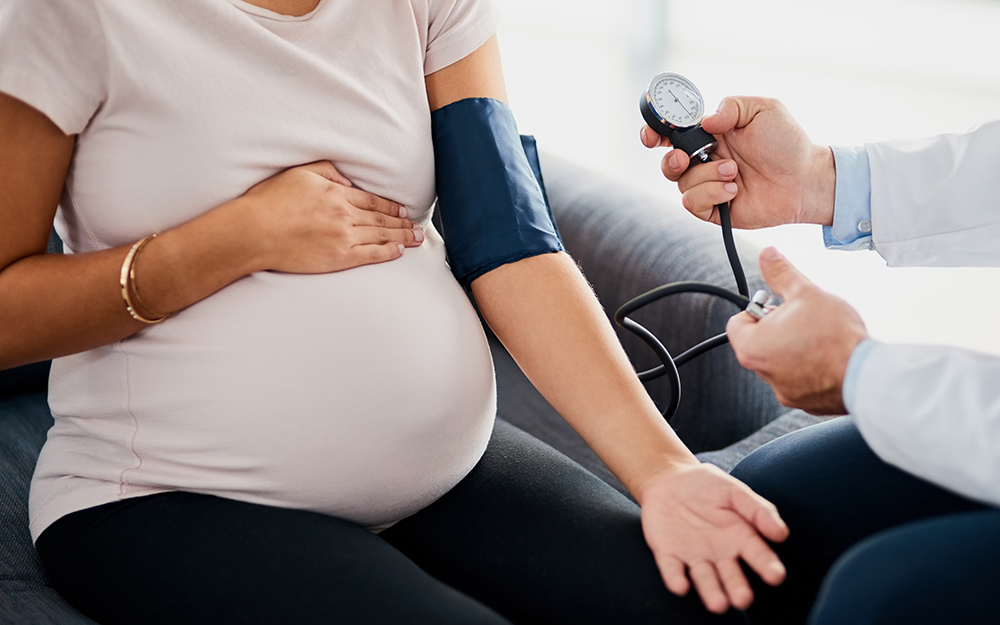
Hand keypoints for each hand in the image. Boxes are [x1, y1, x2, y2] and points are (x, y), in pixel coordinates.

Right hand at [236, 161, 422, 273]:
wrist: (254, 231)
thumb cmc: (270, 202)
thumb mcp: (299, 173)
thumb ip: (327, 171)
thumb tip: (347, 181)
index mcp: (336, 193)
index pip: (372, 200)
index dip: (390, 206)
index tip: (403, 209)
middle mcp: (345, 214)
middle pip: (382, 219)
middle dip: (403, 222)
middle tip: (419, 226)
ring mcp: (344, 237)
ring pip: (381, 236)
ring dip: (402, 236)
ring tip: (417, 238)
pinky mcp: (339, 258)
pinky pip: (371, 255)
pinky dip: (388, 252)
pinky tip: (399, 251)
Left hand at [638, 462, 788, 613]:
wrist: (668, 479)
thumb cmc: (706, 486)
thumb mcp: (734, 490)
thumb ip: (757, 510)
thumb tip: (781, 533)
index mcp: (741, 537)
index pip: (758, 555)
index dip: (767, 566)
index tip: (776, 576)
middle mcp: (720, 554)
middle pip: (731, 575)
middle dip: (737, 588)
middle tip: (742, 599)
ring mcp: (694, 555)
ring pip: (704, 578)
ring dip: (710, 591)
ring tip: (718, 604)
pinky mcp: (668, 554)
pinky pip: (672, 568)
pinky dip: (675, 578)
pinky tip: (680, 586)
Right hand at [640, 96, 835, 228]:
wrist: (805, 179)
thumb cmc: (788, 142)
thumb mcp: (764, 109)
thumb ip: (731, 106)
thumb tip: (704, 121)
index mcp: (711, 134)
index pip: (673, 132)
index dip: (655, 132)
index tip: (651, 136)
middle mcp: (705, 160)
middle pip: (668, 162)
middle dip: (671, 160)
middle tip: (686, 158)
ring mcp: (709, 185)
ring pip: (682, 184)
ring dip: (706, 177)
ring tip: (734, 173)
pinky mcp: (714, 209)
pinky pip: (693, 204)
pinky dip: (710, 195)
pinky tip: (733, 191)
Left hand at [727, 247, 867, 413]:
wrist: (866, 375)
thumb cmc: (833, 337)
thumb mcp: (805, 293)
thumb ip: (781, 274)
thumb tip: (767, 256)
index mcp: (752, 348)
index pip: (737, 323)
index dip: (757, 309)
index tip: (777, 306)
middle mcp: (763, 373)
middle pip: (760, 342)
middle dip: (778, 327)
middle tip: (802, 318)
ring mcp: (785, 391)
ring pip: (782, 361)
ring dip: (795, 348)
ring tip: (820, 337)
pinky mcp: (806, 402)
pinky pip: (802, 379)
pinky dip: (812, 368)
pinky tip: (830, 356)